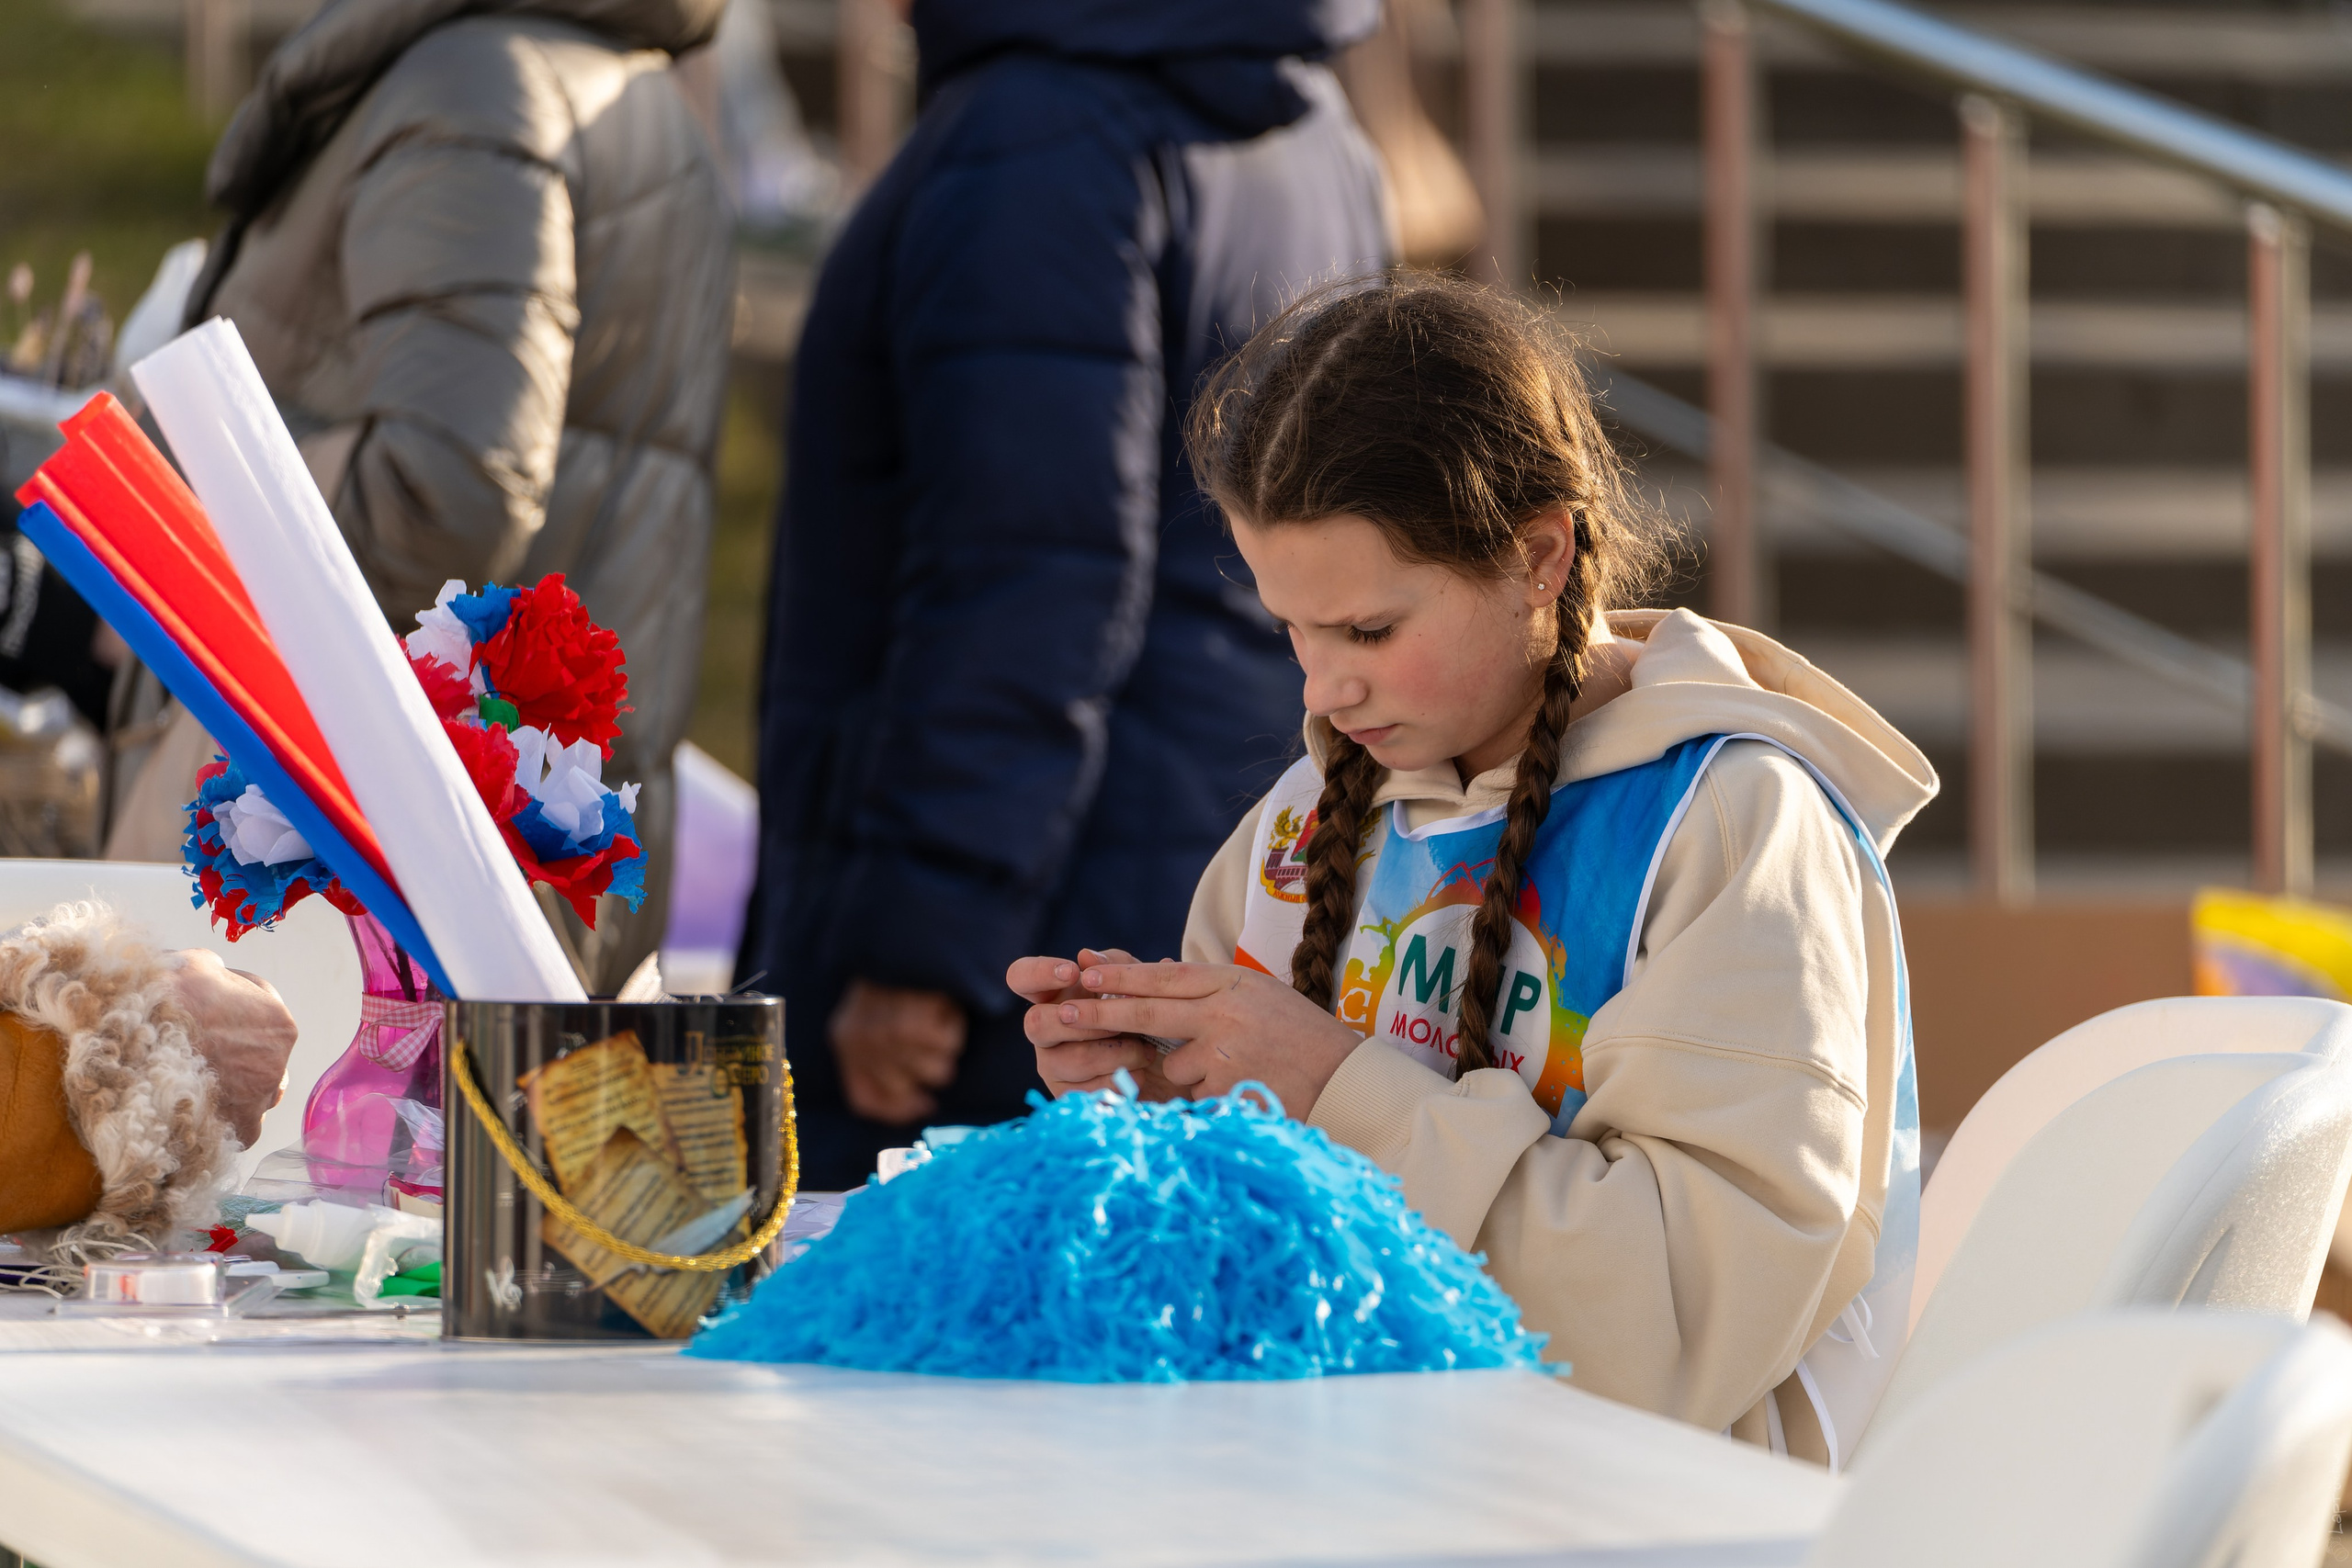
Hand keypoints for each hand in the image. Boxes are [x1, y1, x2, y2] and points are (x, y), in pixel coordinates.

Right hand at [166, 949, 296, 1147]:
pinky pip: (235, 1127)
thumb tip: (212, 974)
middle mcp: (277, 1063)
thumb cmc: (161, 1001)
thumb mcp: (193, 964)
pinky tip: (188, 1110)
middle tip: (195, 1045)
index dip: (231, 1000)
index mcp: (277, 1021)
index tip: (207, 1003)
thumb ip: (214, 971)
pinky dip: (217, 1120)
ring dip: (228, 1086)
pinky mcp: (237, 1132)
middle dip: (233, 1047)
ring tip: (189, 1081)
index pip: (261, 1006)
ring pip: (251, 1093)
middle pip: (258, 1054)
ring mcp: (258, 1101)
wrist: (125, 1047)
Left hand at [829, 980, 965, 1125]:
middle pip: (903, 1089)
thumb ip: (883, 1061)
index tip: (925, 1104)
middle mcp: (861, 1042)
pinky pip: (949, 1046)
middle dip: (926, 1070)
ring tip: (934, 1015)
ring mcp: (889, 1034)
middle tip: (931, 1038)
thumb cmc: (897, 980)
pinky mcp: (917, 1022)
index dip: (898, 1110)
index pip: (865, 1100)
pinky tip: (941, 1004)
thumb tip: (921, 1103)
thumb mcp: (875, 1018)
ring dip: (944, 1046)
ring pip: (935, 1072)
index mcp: (843, 1040)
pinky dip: (954, 1026)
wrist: (908, 932)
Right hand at [1007, 948, 1180, 1100]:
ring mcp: (1053, 1065)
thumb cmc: (1149, 1017)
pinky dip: (1122, 1080)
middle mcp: (1045, 1030)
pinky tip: (1140, 1074)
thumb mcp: (1141, 984)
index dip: (1038, 972)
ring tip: (1146, 1051)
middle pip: (1035, 1023)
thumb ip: (1118, 966)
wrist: (1173, 1068)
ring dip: (1117, 1053)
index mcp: (1056, 995)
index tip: (1073, 972)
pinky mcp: (1068, 1097)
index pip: (1021, 976)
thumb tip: (1086, 955)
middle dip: (1084, 1022)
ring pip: (1070, 1059)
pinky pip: (1087, 1092)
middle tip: (1119, 1023)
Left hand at [1019, 958, 1360, 1118]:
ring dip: (1188, 1071)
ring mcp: (1222, 1055)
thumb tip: (1152, 979)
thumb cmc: (1299, 1035)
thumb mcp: (1257, 994)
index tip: (1084, 972)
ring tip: (1240, 1068)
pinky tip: (1245, 1089)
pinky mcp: (1225, 1091)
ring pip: (1173, 1064)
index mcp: (1231, 983)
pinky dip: (1209, 1096)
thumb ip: (1209, 989)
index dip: (1121, 975)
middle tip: (1063, 1013)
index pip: (1164, 975)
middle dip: (1101, 1013)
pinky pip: (1196, 1095)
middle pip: (1147, 1011)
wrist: (1344, 1079)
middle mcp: (1222, 1014)